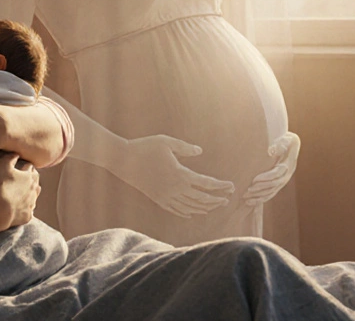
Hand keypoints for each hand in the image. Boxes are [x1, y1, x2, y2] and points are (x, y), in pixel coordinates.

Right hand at [0, 152, 39, 228]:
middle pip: (35, 181)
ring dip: (31, 193)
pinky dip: (26, 208)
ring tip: (27, 191)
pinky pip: (29, 211)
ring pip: (35, 196)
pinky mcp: (27, 216)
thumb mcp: (1, 165)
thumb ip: (9, 157)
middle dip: (31, 177)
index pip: (29, 167)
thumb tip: (16, 154)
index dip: (25, 165)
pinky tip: (22, 208)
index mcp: (29, 176)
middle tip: (27, 176)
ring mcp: (31, 203)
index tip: (22, 164)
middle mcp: (33, 189)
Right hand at [114, 134, 233, 217]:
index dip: (221, 186)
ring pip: (190, 207)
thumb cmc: (145, 147)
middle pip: (201, 199)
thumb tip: (200, 151)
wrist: (122, 160)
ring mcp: (165, 196)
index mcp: (180, 174)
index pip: (207, 183)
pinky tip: (192, 212)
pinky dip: (186, 212)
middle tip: (226, 200)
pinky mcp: (157, 199)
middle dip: (216, 200)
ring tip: (213, 206)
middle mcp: (175, 189)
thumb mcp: (166, 142)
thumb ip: (185, 148)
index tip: (231, 186)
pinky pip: (175, 210)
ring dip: (204, 208)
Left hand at [244, 132, 299, 205]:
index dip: (266, 178)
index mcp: (288, 164)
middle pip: (273, 185)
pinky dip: (261, 199)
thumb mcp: (286, 138)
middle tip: (247, 191)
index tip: (254, 179)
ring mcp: (283, 180)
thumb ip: (281, 143)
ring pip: (271, 192)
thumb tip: (272, 150)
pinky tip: (250, 202)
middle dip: (260, 189)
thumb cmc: (286, 139)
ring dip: (259, 196)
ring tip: (246, 198)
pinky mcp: (278, 184)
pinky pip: (270, 194)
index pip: (277, 174)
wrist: (290, 144)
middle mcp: (287, 175)